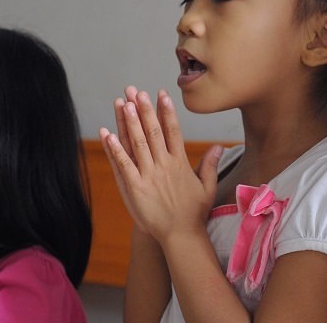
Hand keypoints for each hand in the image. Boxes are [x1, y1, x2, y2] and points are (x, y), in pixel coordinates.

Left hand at [99, 88, 222, 244]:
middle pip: (153, 132)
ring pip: (138, 144)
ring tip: (123, 103)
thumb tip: (218, 147)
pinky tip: (107, 133)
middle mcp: (164, 166)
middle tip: (137, 91)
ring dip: (129, 122)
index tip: (161, 93)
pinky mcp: (135, 188)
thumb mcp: (207, 187)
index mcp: (180, 163)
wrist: (181, 236)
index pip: (173, 131)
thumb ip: (210, 165)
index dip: (166, 111)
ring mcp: (149, 176)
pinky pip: (123, 164)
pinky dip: (115, 149)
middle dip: (144, 110)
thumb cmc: (194, 213)